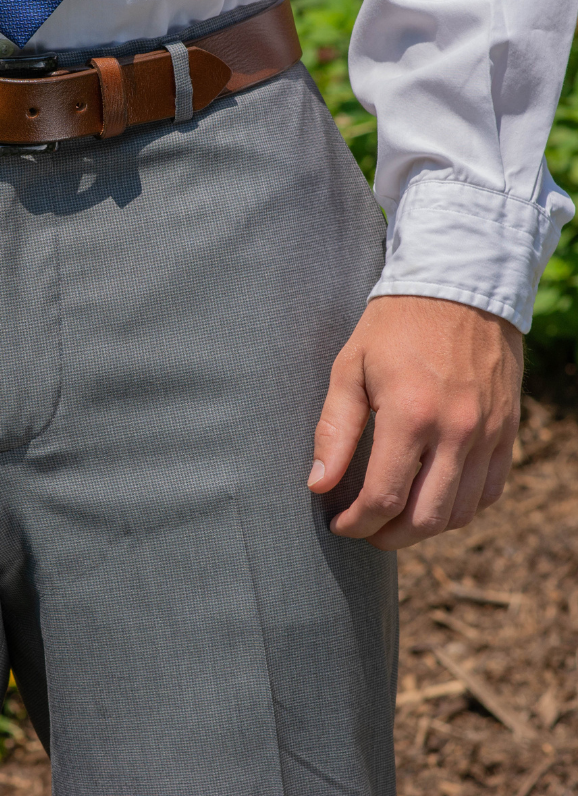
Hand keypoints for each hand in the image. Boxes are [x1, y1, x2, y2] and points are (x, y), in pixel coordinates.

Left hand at [308, 295, 521, 549]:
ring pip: (461, 513)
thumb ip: (335, 430)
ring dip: (424, 528)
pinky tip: (432, 500)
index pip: (384, 497)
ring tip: (393, 520)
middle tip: (364, 531)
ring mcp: (488, 434)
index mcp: (411, 415)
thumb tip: (318, 485)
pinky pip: (489, 491)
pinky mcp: (507, 431)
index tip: (338, 525)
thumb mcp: (350, 369)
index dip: (357, 523)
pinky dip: (460, 508)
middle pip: (425, 518)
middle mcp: (456, 432)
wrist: (458, 289)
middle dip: (388, 536)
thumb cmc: (393, 327)